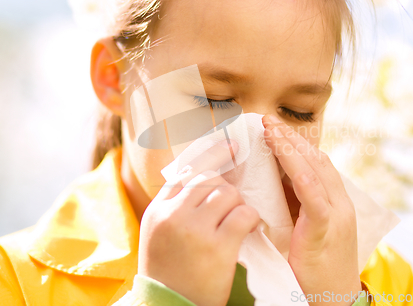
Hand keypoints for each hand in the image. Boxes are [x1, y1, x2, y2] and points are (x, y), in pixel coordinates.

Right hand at [138, 140, 259, 305]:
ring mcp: (195, 229)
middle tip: (231, 203)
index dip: (211, 155)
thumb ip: (175, 203)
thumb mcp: (159, 232)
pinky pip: (244, 214)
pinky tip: (249, 228)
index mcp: (158, 209)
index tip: (231, 145)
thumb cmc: (167, 269)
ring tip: (236, 221)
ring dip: (238, 205)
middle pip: (209, 179)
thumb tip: (202, 173)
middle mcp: (174, 214)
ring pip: (228, 193)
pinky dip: (251, 218)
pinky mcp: (218, 246)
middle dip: (225, 188)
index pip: (186, 169)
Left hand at [262, 115, 360, 305]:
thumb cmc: (315, 267)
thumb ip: (294, 206)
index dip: (295, 143)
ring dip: (290, 147)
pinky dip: (300, 174)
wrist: (335, 300)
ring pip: (314, 171)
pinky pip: (314, 198)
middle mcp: (339, 202)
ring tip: (270, 129)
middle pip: (315, 159)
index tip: (274, 127)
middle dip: (291, 138)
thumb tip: (267, 184)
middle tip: (268, 120)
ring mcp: (336, 215)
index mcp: (333, 201)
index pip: (315, 163)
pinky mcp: (325, 231)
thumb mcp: (305, 230)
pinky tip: (284, 157)